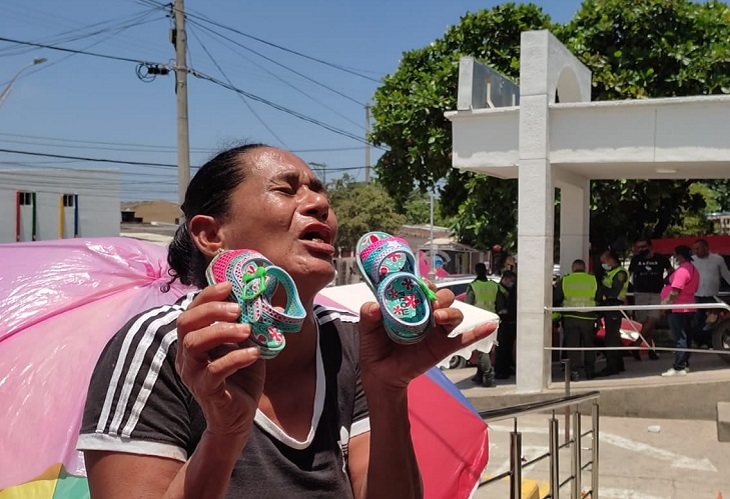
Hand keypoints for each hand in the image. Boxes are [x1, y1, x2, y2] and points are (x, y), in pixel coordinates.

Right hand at [175, 282, 264, 441]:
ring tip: (247, 330)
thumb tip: (274, 303)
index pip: (191, 310)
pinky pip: (214, 370)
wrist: (239, 416)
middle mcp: (186, 354)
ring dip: (221, 331)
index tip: (229, 285)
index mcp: (194, 340)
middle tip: (238, 309)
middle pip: (185, 323)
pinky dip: (236, 358)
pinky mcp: (205, 389)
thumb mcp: (248, 346)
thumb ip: (254, 326)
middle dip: (212, 310)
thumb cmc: (241, 377)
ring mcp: (192, 372)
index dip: (208, 295)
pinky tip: (254, 354)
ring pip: (194, 343)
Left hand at [358, 286, 497, 391]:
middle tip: (430, 305)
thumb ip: (369, 314)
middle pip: (444, 298)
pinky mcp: (444, 347)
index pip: (425, 288)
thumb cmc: (375, 345)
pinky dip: (478, 332)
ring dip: (451, 312)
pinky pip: (465, 338)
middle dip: (440, 297)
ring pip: (455, 314)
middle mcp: (428, 315)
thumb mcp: (368, 327)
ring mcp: (438, 331)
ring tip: (439, 317)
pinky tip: (490, 325)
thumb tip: (375, 307)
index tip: (420, 285)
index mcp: (412, 305)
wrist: (380, 373)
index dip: (425, 283)